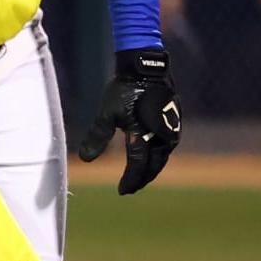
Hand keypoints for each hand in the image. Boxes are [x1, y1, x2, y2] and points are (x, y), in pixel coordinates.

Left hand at [70, 46, 179, 194]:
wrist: (146, 69)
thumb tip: (86, 160)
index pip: (138, 166)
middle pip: (154, 165)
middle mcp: (163, 135)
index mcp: (145, 134)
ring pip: (162, 157)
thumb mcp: (107, 113)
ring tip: (140, 177)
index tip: (122, 191)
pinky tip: (151, 157)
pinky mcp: (174, 122)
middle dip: (142, 179)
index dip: (130, 180)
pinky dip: (158, 155)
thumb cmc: (125, 90)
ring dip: (152, 168)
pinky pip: (166, 146)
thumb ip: (97, 137)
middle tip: (131, 188)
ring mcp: (171, 129)